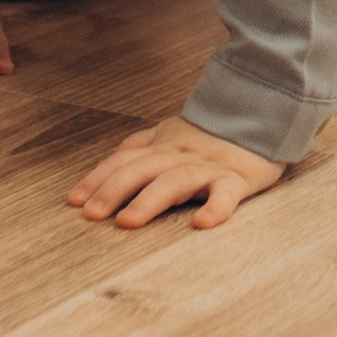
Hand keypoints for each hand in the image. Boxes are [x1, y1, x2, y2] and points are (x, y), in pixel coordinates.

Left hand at [68, 114, 285, 232]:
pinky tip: (202, 223)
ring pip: (174, 181)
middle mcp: (179, 156)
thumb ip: (140, 146)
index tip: (74, 202)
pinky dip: (215, 208)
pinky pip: (226, 194)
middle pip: (141, 170)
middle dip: (113, 191)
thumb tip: (109, 161)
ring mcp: (207, 167)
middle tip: (91, 215)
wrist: (262, 113)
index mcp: (162, 146)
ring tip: (128, 221)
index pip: (122, 161)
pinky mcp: (237, 179)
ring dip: (149, 200)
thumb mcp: (170, 133)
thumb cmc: (211, 134)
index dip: (97, 179)